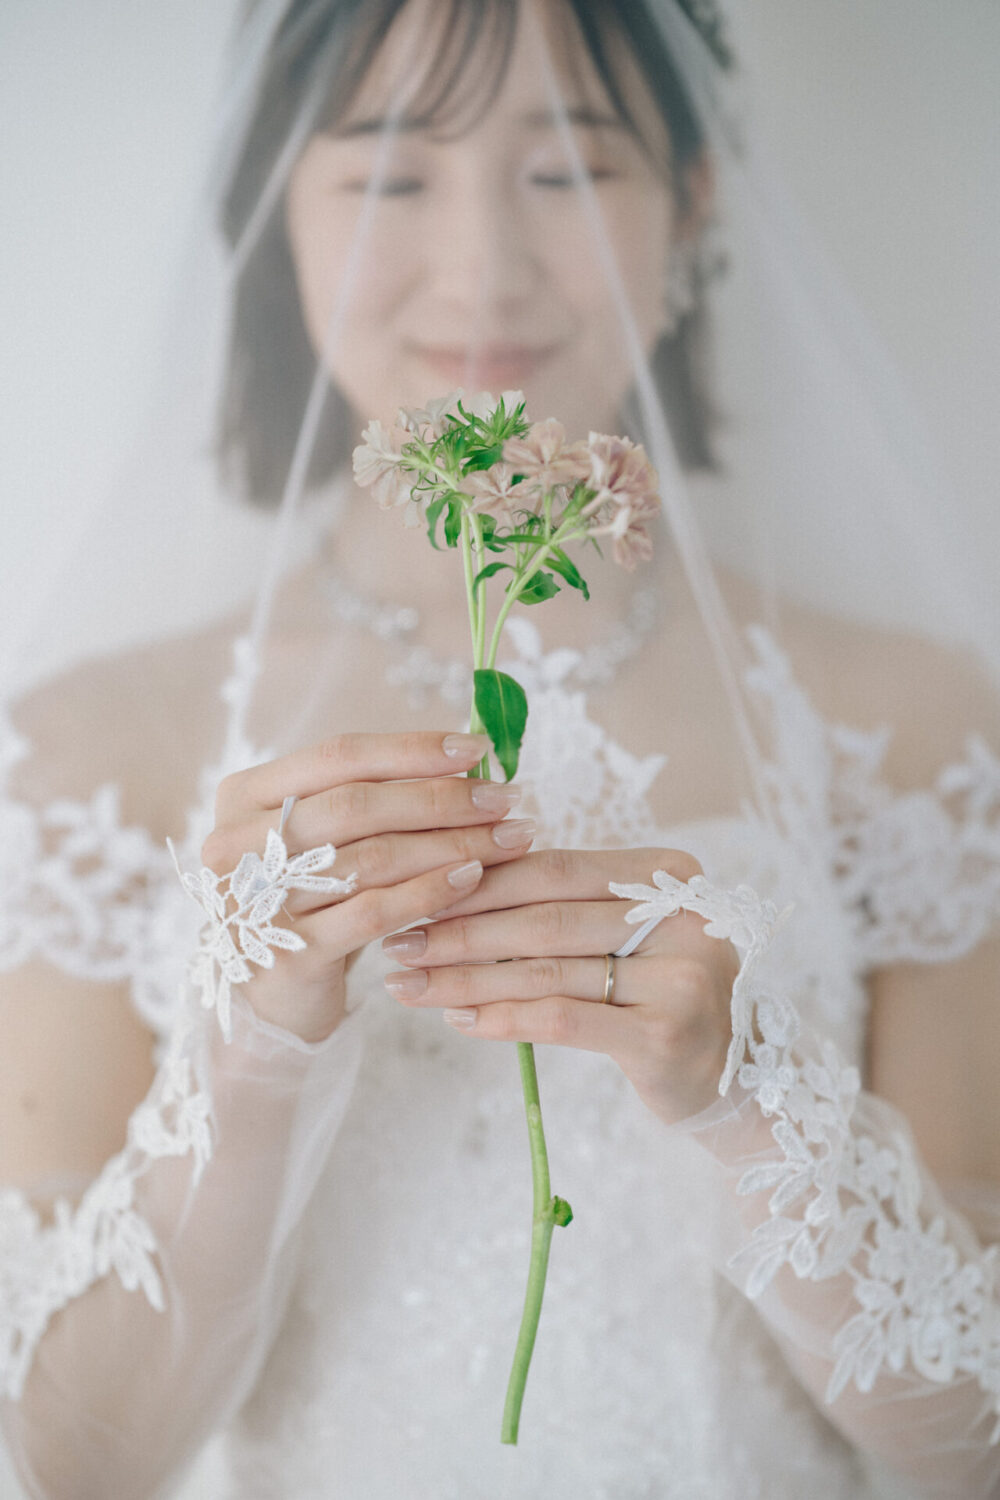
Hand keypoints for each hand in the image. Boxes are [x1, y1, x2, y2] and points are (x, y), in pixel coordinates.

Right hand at [202, 731, 535, 1042]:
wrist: (271, 1001)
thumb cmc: (310, 902)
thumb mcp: (325, 840)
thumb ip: (375, 797)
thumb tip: (468, 762)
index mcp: (245, 794)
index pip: (339, 755)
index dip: (412, 749)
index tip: (477, 749)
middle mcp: (237, 842)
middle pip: (357, 804)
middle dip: (441, 798)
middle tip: (505, 799)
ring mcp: (257, 900)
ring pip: (373, 857)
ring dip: (451, 844)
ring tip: (506, 839)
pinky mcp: (290, 953)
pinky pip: (375, 913)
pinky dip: (430, 892)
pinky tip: (473, 879)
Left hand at [381, 847, 738, 1124]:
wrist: (729, 1074)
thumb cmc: (658, 992)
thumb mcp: (626, 933)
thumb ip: (566, 904)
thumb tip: (452, 881)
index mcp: (669, 872)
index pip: (555, 868)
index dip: (480, 881)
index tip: (416, 893)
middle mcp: (681, 915)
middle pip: (545, 917)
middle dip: (460, 930)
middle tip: (399, 942)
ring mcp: (678, 976)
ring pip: (544, 969)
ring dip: (465, 977)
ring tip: (409, 983)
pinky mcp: (664, 1035)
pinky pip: (560, 1019)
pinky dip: (501, 1017)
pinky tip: (456, 1018)